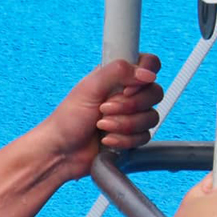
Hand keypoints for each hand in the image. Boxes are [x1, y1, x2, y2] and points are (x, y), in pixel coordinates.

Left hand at [38, 55, 162, 179]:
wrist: (62, 152)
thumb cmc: (68, 119)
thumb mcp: (90, 87)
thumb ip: (118, 72)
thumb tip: (146, 73)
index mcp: (117, 76)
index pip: (148, 64)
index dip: (144, 76)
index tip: (127, 89)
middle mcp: (127, 94)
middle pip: (154, 93)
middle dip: (129, 106)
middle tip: (104, 109)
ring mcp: (131, 115)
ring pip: (151, 117)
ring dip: (124, 124)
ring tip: (102, 126)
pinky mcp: (132, 136)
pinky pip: (144, 136)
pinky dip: (124, 139)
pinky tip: (107, 140)